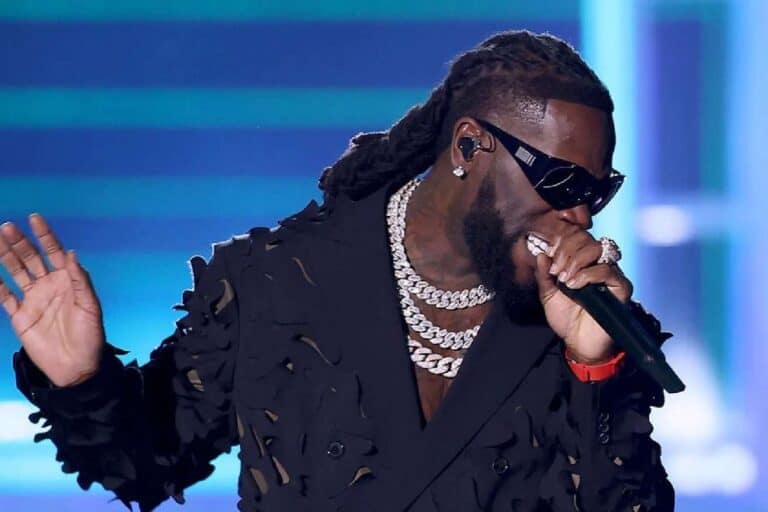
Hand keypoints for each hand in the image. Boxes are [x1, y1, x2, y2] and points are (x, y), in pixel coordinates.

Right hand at [0, 214, 104, 386]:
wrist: (76, 366)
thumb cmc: (90, 335)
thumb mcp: (90, 306)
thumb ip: (80, 280)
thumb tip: (71, 253)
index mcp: (67, 281)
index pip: (53, 252)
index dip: (45, 235)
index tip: (35, 218)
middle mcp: (48, 286)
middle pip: (30, 258)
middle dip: (19, 242)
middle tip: (6, 226)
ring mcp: (32, 300)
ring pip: (15, 272)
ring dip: (5, 256)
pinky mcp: (19, 316)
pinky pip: (4, 297)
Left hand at [530, 229, 632, 362]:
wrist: (578, 343)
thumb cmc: (565, 318)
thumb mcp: (548, 294)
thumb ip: (544, 275)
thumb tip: (541, 254)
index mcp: (582, 262)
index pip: (576, 238)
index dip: (561, 243)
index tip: (549, 258)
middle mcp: (598, 264)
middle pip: (587, 240)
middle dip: (567, 251)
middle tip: (557, 271)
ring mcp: (611, 274)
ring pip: (598, 250)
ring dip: (576, 261)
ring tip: (564, 279)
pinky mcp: (621, 287)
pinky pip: (608, 270)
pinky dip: (588, 274)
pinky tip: (574, 285)